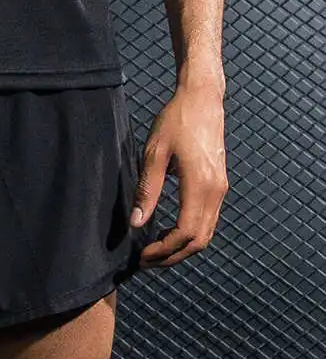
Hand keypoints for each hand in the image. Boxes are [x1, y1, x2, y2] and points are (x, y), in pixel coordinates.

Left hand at [131, 83, 228, 267]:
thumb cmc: (176, 120)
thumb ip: (148, 190)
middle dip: (173, 256)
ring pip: (206, 233)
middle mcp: (216, 192)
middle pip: (199, 241)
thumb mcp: (155, 153)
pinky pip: (208, 219)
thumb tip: (137, 223)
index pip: (185, 233)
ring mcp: (221, 189)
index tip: (143, 255)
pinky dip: (191, 233)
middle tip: (147, 260)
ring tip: (156, 249)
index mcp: (200, 185)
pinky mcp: (219, 184)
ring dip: (182, 247)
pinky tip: (170, 230)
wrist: (202, 99)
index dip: (164, 250)